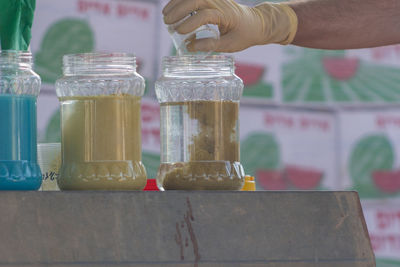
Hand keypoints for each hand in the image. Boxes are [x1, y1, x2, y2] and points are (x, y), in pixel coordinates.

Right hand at [163, 0, 297, 52]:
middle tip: (167, 23)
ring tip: (165, 16)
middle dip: (179, 10)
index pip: (204, 15)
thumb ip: (210, 45)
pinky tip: (172, 7)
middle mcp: (220, 2)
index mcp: (226, 15)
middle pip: (196, 0)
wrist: (255, 23)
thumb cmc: (243, 35)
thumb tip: (189, 47)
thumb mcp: (229, 45)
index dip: (190, 23)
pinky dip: (182, 0)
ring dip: (176, 3)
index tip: (179, 32)